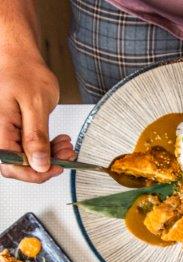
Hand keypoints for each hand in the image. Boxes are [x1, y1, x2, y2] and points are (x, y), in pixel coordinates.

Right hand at [0, 55, 67, 182]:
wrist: (19, 56)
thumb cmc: (23, 72)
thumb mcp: (36, 105)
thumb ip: (36, 137)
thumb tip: (38, 164)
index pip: (12, 166)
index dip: (35, 173)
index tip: (56, 168)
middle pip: (19, 166)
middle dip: (45, 164)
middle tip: (66, 155)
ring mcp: (6, 132)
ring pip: (26, 158)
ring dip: (49, 156)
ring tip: (66, 145)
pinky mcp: (14, 129)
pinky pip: (28, 146)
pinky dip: (46, 147)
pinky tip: (58, 141)